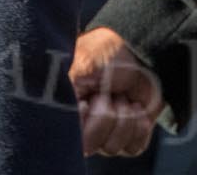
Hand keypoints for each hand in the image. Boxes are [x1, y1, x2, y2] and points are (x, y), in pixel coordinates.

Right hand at [70, 27, 163, 157]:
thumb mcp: (78, 69)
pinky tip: (137, 107)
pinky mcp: (129, 136)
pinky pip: (133, 148)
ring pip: (112, 148)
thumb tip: (57, 122)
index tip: (88, 102)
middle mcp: (82, 127)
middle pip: (91, 146)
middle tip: (107, 94)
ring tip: (122, 95)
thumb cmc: (103, 53)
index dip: (83, 123)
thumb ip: (64, 95)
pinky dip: (139, 127)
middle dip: (105, 116)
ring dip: (123, 117)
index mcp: (64, 112)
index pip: (67, 140)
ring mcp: (105, 134)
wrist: (138, 50)